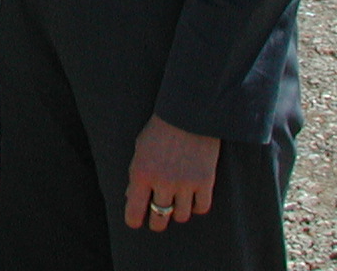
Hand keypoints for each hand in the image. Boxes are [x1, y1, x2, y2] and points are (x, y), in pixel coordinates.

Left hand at [124, 114, 219, 231]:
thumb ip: (136, 174)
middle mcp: (163, 182)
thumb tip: (131, 197)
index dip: (134, 220)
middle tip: (158, 219)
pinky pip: (201, 208)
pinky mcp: (205, 181)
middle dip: (157, 222)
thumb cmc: (160, 129)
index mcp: (141, 173)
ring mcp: (185, 184)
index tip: (136, 222)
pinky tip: (193, 199)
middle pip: (159, 219)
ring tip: (177, 203)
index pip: (134, 211)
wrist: (189, 114)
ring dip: (178, 212)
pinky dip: (197, 207)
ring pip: (181, 216)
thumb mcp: (140, 149)